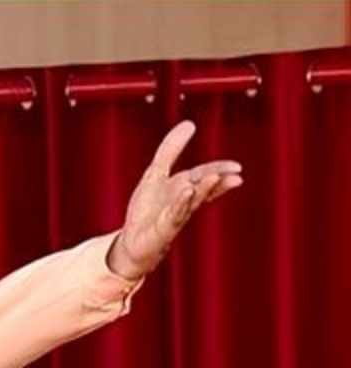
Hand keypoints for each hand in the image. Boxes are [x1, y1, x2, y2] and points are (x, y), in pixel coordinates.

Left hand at [108, 120, 243, 278]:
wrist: (132, 242)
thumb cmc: (147, 210)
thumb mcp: (156, 173)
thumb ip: (170, 150)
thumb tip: (189, 124)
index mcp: (183, 188)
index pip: (203, 176)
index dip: (219, 171)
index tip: (237, 168)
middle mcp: (182, 203)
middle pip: (202, 188)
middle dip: (216, 181)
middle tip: (235, 175)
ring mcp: (174, 217)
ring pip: (191, 202)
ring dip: (202, 191)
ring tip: (213, 179)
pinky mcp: (162, 229)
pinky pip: (173, 215)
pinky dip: (180, 203)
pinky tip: (186, 192)